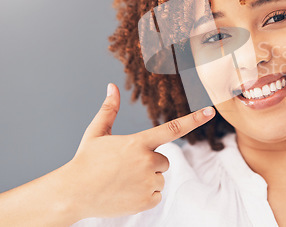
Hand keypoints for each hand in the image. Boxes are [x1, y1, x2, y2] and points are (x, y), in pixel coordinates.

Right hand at [62, 83, 214, 219]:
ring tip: (123, 181)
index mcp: (139, 142)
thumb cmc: (85, 161)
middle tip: (126, 168)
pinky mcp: (145, 200)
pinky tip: (125, 193)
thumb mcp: (97, 133)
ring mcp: (146, 182)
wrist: (72, 193)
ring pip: (160, 178)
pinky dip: (144, 195)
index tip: (211, 111)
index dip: (194, 119)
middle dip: (150, 163)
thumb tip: (111, 86)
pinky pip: (156, 195)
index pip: (173, 128)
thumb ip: (109, 109)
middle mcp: (146, 161)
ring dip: (147, 179)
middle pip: (165, 160)